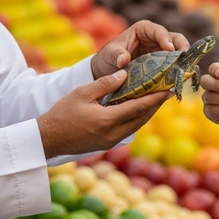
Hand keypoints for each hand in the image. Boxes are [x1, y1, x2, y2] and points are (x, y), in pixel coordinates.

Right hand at [37, 69, 169, 157]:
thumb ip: (105, 83)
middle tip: (167, 91)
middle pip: (142, 118)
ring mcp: (111, 141)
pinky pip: (128, 130)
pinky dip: (136, 119)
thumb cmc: (62, 113)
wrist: (48, 140)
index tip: (169, 89)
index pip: (139, 107)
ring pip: (136, 125)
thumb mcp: (82, 93)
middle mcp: (113, 133)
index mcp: (108, 120)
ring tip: (156, 99)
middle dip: (155, 105)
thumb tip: (125, 73)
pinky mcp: (107, 144)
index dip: (156, 98)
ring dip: (147, 113)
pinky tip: (137, 110)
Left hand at [90, 19, 188, 78]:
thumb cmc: (107, 58)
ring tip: (186, 70)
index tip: (169, 48)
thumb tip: (124, 59)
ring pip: (179, 53)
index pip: (158, 31)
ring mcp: (161, 52)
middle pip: (175, 39)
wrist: (107, 72)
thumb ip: (116, 55)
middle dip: (182, 47)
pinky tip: (181, 79)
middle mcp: (156, 38)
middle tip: (185, 59)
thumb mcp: (109, 55)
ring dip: (183, 61)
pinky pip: (175, 66)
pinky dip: (179, 71)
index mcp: (143, 29)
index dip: (165, 38)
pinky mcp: (164, 65)